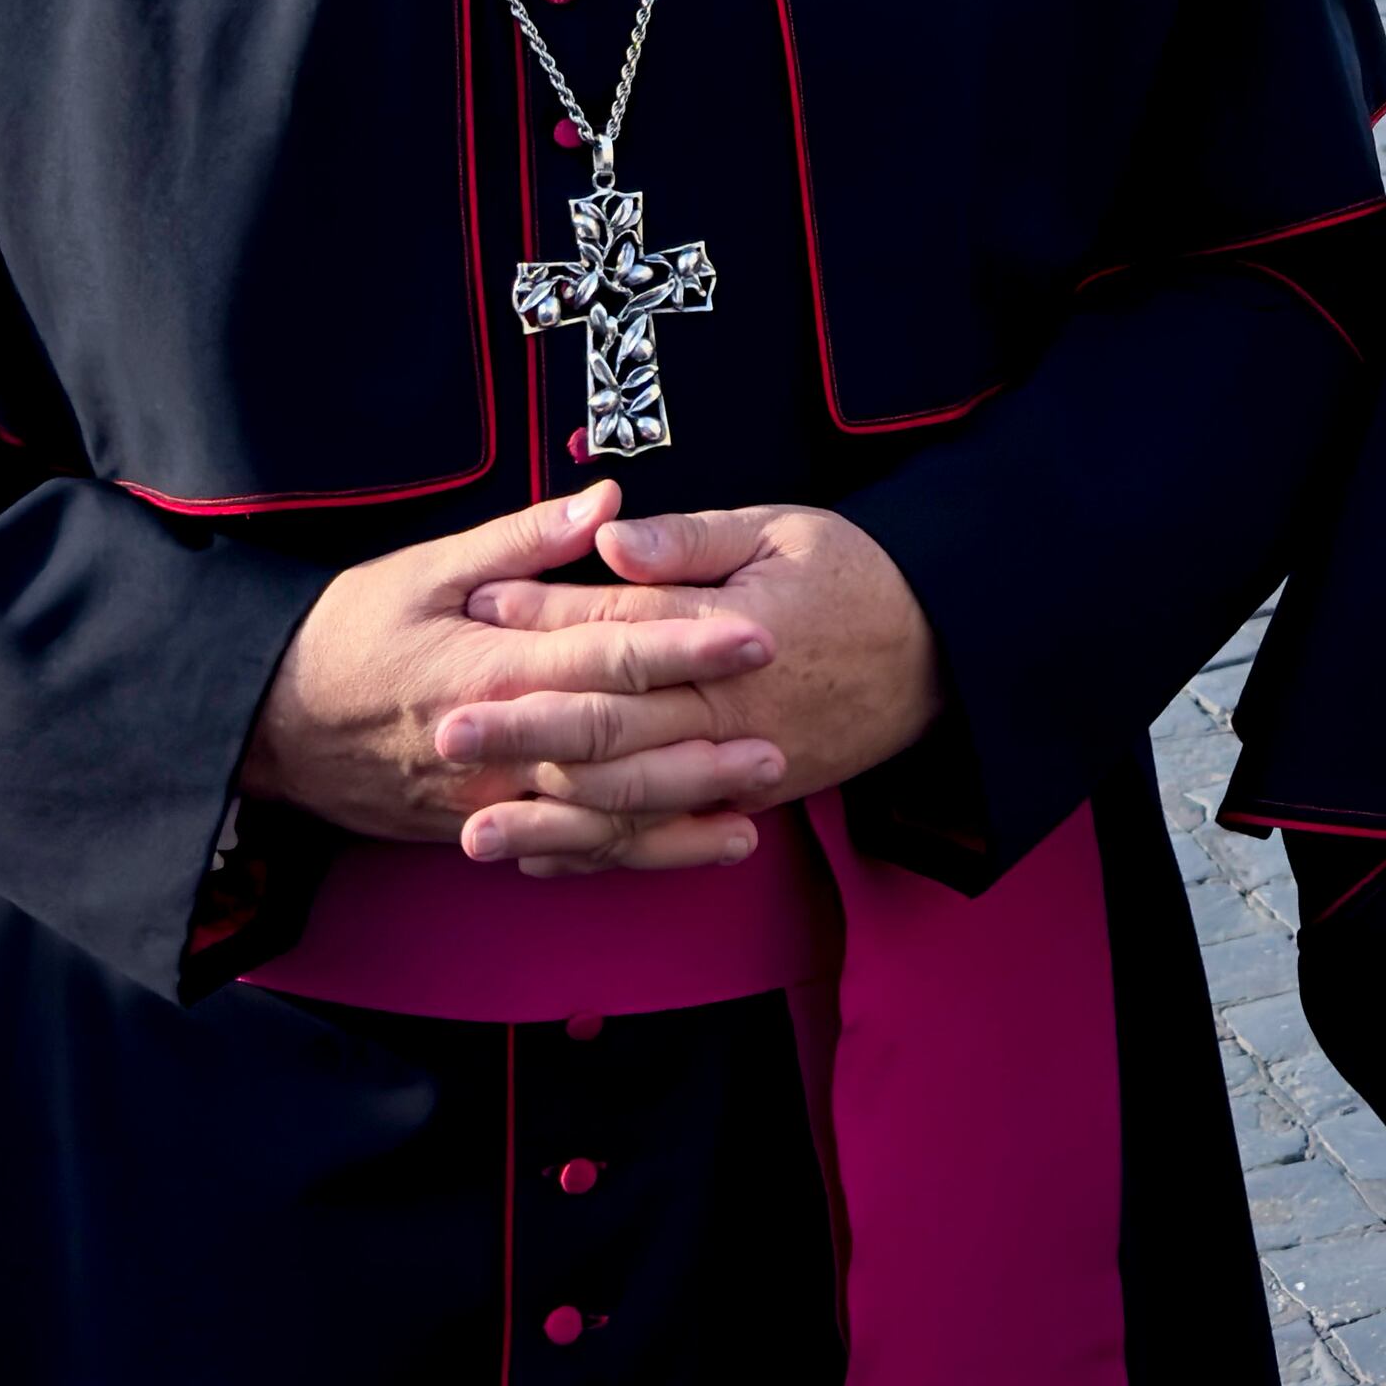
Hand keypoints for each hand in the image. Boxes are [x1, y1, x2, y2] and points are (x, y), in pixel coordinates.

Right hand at [238, 482, 781, 873]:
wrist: (263, 723)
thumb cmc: (347, 632)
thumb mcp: (425, 569)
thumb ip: (524, 541)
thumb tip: (608, 503)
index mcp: (489, 665)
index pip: (604, 654)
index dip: (683, 646)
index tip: (754, 635)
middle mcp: (495, 743)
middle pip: (613, 747)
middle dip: (698, 744)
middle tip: (780, 735)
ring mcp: (485, 799)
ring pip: (596, 814)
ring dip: (678, 813)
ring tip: (756, 804)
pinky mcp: (476, 830)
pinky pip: (566, 849)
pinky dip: (631, 855)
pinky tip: (693, 849)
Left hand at [463, 502, 945, 848]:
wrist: (941, 654)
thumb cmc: (855, 578)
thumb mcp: (781, 530)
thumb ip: (690, 540)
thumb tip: (608, 537)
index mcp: (730, 637)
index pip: (621, 631)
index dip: (545, 618)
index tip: (477, 608)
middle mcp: (728, 715)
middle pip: (610, 729)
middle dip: (522, 731)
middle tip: (444, 731)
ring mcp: (738, 767)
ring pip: (629, 803)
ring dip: (547, 817)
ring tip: (469, 829)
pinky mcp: (746, 800)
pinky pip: (663, 836)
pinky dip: (600, 853)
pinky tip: (541, 855)